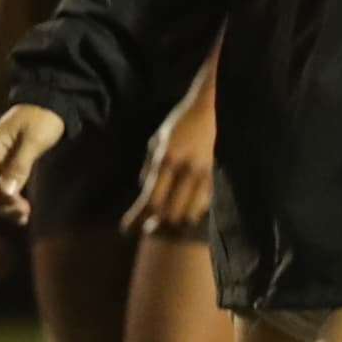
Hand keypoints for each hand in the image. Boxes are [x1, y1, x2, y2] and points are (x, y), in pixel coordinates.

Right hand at [0, 104, 65, 226]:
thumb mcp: (33, 141)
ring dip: (6, 202)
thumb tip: (7, 192)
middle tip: (23, 215)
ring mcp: (1, 156)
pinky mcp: (12, 159)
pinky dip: (12, 195)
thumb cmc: (43, 118)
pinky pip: (5, 181)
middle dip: (1, 202)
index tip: (16, 204)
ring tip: (24, 216)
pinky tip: (22, 204)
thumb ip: (19, 166)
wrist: (53, 99)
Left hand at [123, 93, 214, 238]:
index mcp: (165, 160)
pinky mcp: (215, 175)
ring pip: (188, 210)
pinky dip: (193, 212)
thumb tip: (144, 190)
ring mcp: (202, 173)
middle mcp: (184, 169)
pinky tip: (186, 214)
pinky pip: (204, 202)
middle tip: (148, 228)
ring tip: (166, 222)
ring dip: (176, 220)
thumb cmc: (177, 125)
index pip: (151, 197)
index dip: (138, 216)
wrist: (207, 112)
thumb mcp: (155, 142)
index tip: (126, 229)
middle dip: (157, 222)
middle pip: (169, 209)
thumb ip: (149, 167)